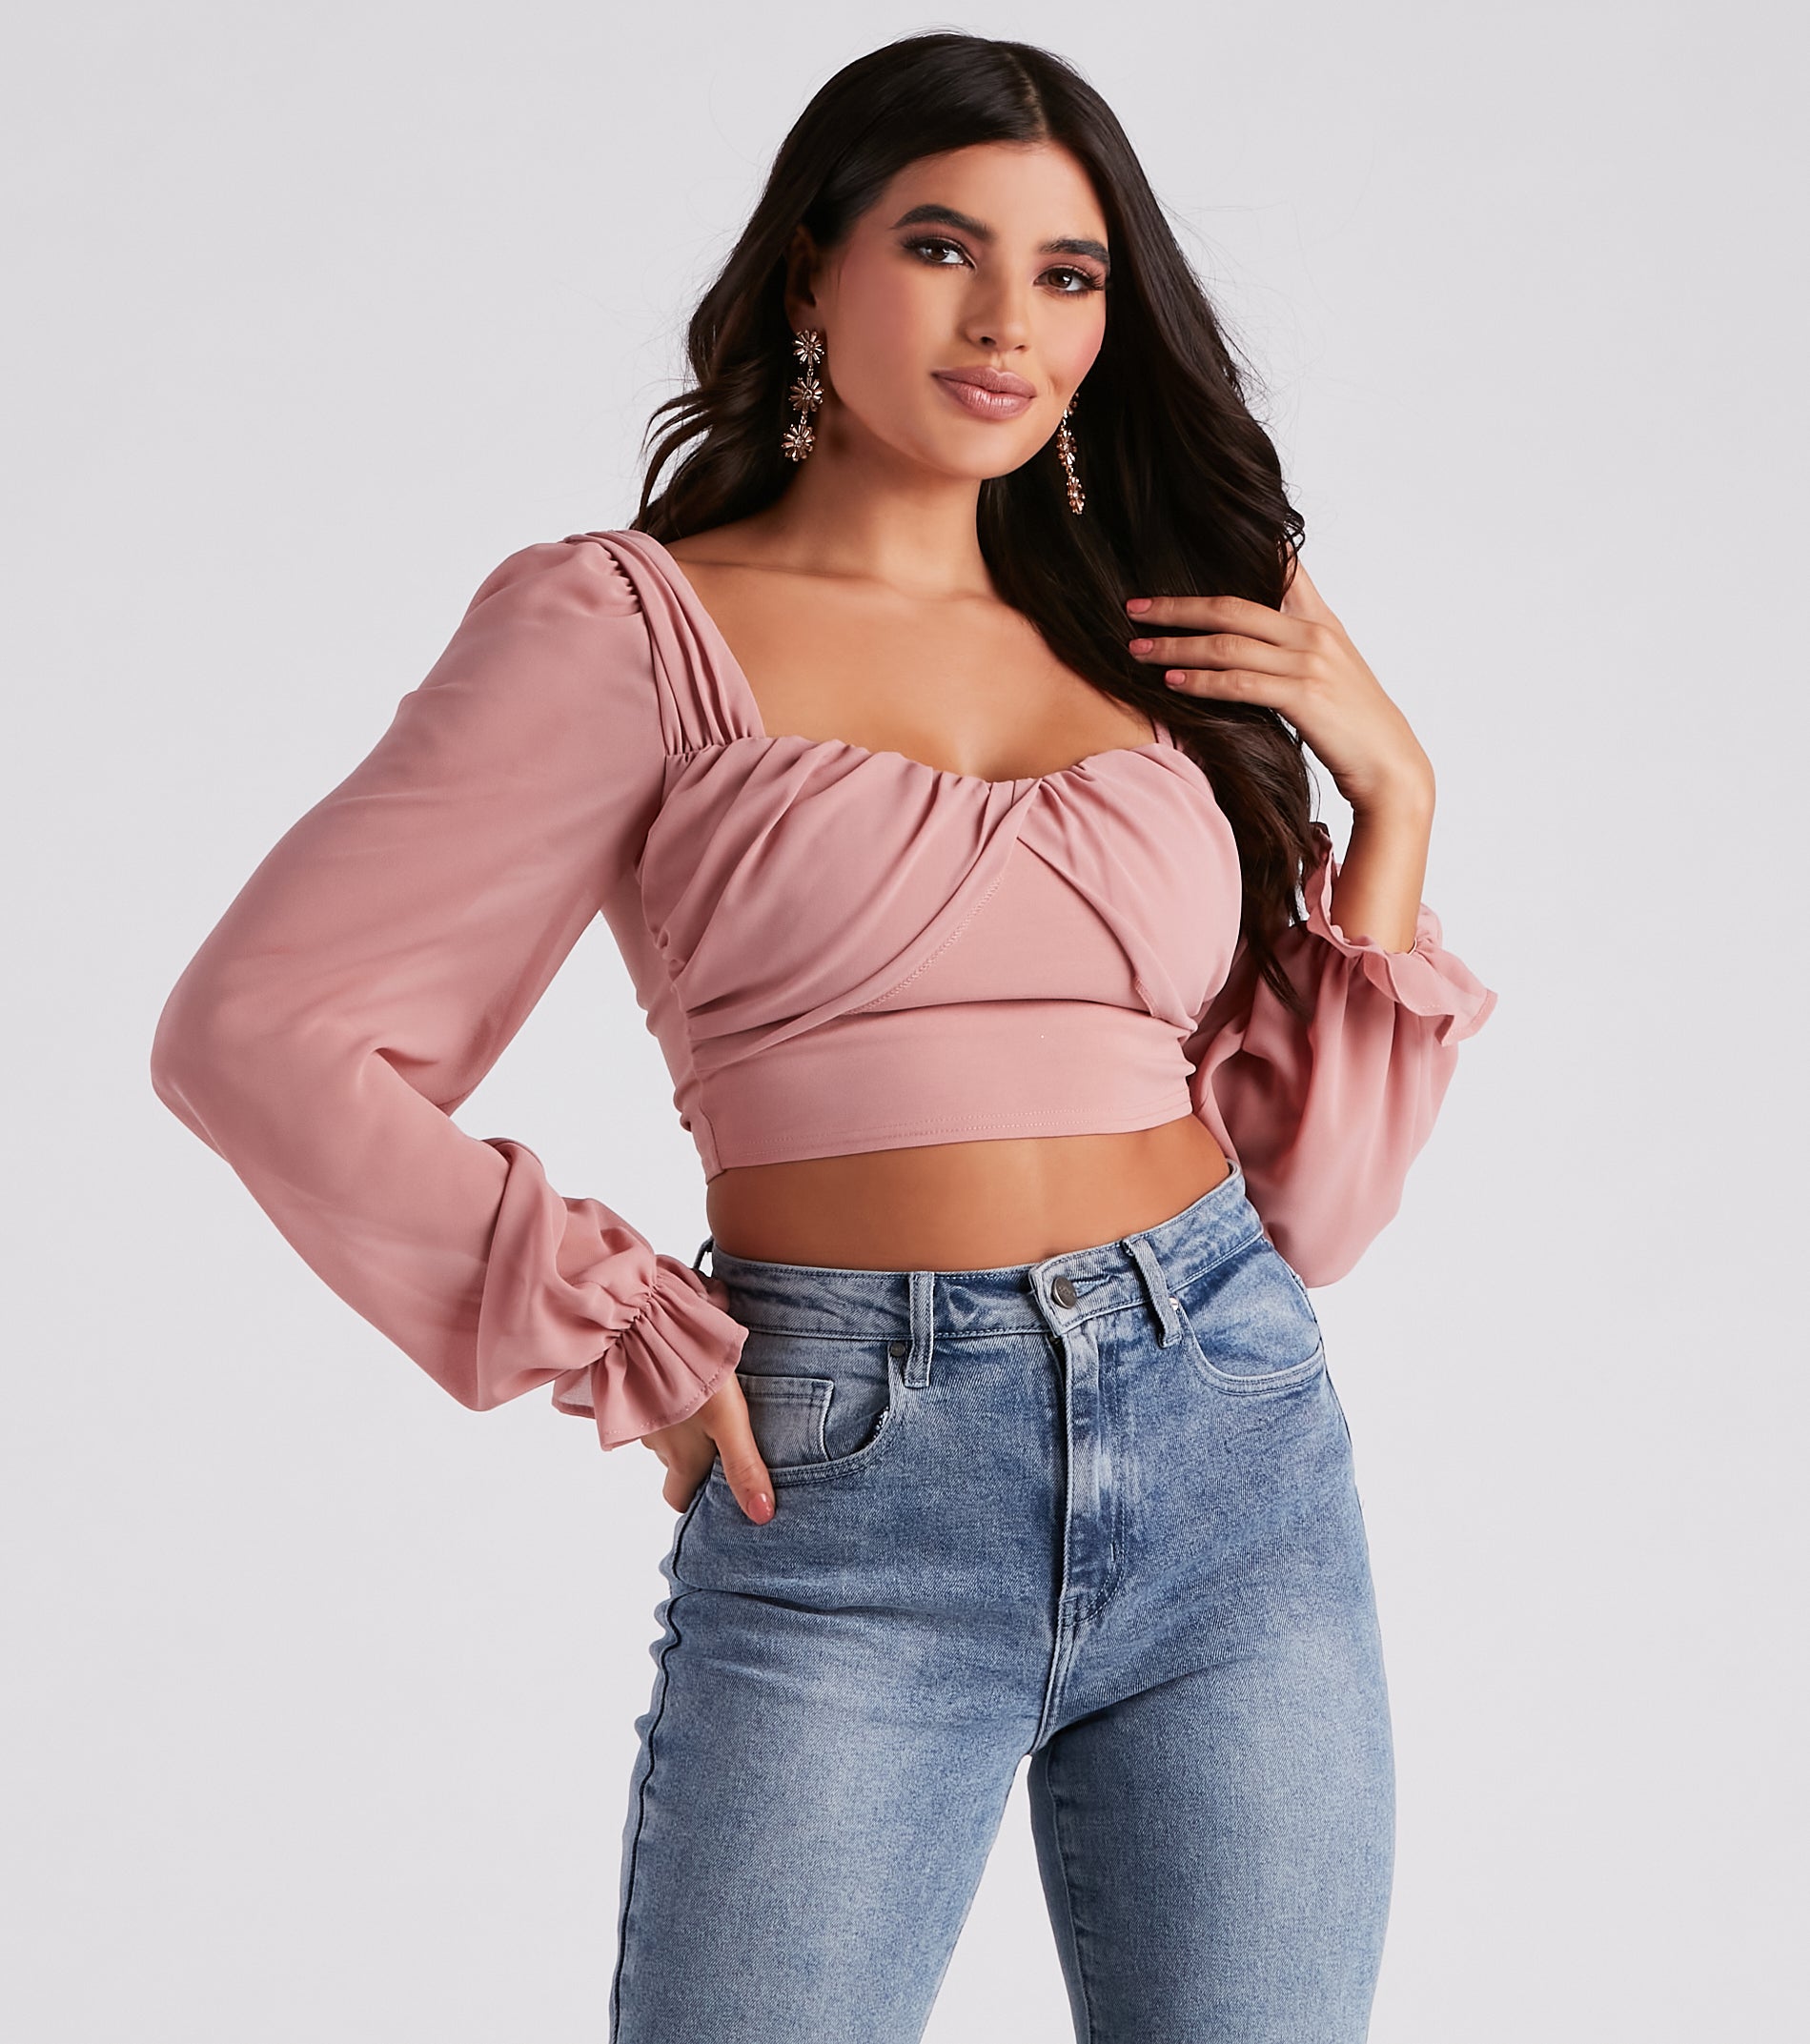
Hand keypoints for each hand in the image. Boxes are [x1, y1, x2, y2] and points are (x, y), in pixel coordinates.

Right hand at [640, 1368, 774, 1522]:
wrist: (648, 1327)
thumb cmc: (692, 1375)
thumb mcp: (729, 1420)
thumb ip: (744, 1466)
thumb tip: (762, 1516)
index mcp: (681, 1459)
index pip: (678, 1498)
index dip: (694, 1497)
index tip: (716, 1487)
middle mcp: (658, 1445)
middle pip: (673, 1465)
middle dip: (693, 1460)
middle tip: (722, 1441)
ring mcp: (643, 1418)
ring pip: (664, 1435)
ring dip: (682, 1426)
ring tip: (710, 1404)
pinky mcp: (633, 1392)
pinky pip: (651, 1407)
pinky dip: (667, 1402)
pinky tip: (685, 1381)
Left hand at [1125, 555, 1434, 816]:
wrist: (1389, 764)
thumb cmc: (1352, 723)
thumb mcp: (1328, 669)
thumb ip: (1292, 645)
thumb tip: (1246, 638)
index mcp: (1319, 619)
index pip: (1281, 567)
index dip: (1240, 549)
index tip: (1191, 543)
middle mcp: (1313, 633)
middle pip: (1231, 607)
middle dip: (1177, 607)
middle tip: (1135, 608)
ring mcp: (1309, 662)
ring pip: (1227, 645)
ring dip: (1176, 646)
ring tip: (1139, 649)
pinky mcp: (1304, 696)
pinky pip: (1239, 683)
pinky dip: (1201, 680)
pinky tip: (1172, 680)